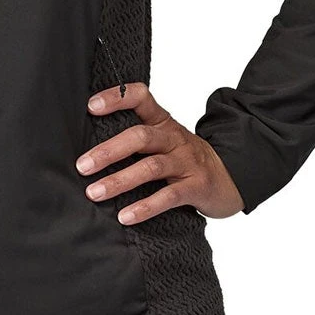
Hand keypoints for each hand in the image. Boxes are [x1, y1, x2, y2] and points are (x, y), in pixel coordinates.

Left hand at [78, 80, 245, 221]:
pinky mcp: (196, 187)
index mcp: (163, 123)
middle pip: (140, 136)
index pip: (141, 98)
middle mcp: (174, 139)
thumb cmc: (186, 159)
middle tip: (82, 166)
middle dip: (109, 151)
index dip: (117, 98)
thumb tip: (89, 151)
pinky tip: (124, 216)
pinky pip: (168, 196)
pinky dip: (145, 207)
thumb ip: (136, 139)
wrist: (232, 177)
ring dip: (120, 181)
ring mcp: (187, 162)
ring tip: (95, 193)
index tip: (91, 106)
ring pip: (151, 167)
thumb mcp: (165, 140)